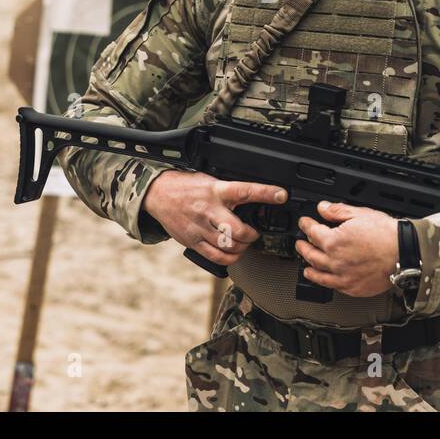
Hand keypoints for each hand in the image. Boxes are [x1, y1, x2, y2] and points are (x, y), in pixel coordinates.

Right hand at [142, 169, 286, 267]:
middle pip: (237, 230)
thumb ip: (228, 191)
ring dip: (241, 247)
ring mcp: (199, 228)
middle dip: (251, 235)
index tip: (281, 195)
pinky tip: (231, 253)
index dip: (265, 192)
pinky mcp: (192, 241)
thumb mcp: (210, 180)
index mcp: (215, 190)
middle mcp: (208, 210)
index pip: (244, 191)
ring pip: (228, 246)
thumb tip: (254, 198)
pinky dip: (228, 258)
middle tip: (254, 233)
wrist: (157, 194)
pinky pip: (215, 257)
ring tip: (242, 242)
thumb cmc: (186, 186)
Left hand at [296, 201, 398, 297]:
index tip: (304, 222)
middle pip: (311, 254)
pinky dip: (324, 282)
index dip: (306, 225)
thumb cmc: (387, 235)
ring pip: (319, 273)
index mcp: (334, 241)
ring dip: (309, 267)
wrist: (405, 253)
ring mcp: (343, 277)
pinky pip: (333, 286)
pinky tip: (324, 279)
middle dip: (303, 247)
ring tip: (305, 265)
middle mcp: (335, 261)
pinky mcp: (353, 288)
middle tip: (300, 243)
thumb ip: (338, 211)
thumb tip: (323, 208)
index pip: (312, 232)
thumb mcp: (360, 214)